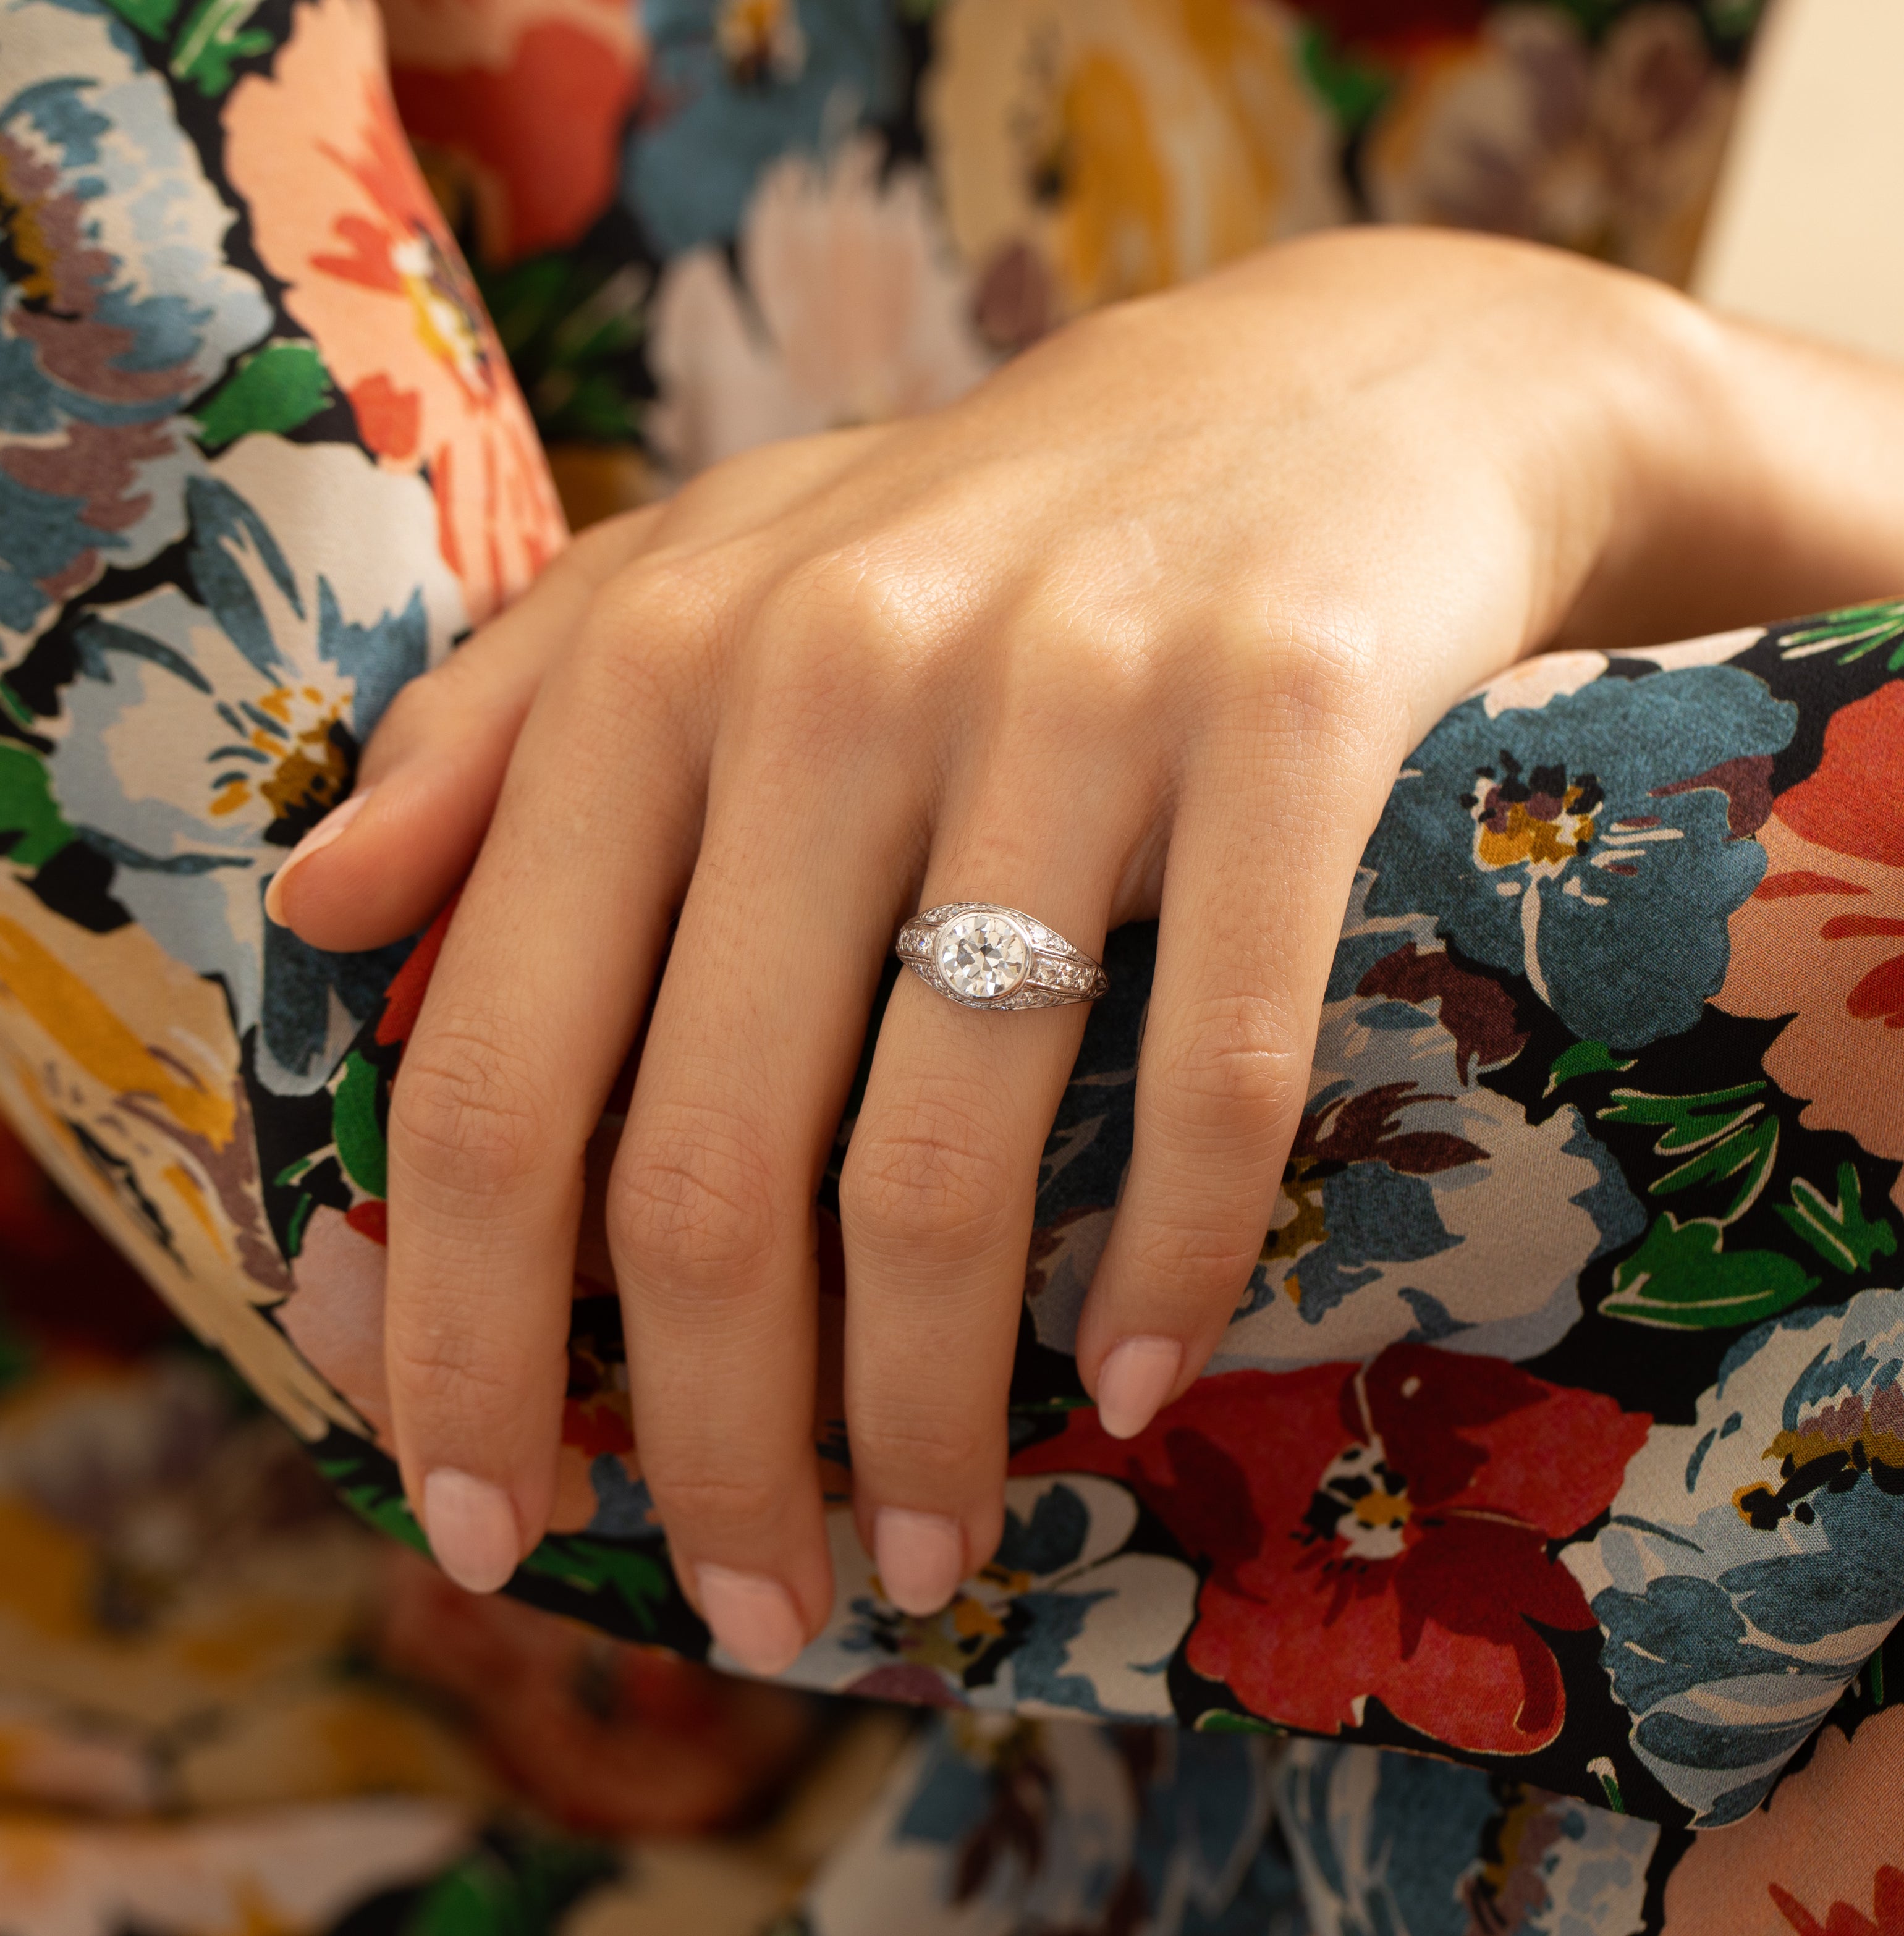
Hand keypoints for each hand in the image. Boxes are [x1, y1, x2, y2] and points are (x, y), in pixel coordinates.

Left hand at [271, 226, 1903, 1671]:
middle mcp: (839, 670)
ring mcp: (1072, 695)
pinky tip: (1131, 1386)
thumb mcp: (714, 581)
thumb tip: (318, 920)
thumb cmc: (991, 537)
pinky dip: (1165, 1264)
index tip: (481, 1523)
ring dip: (920, 1415)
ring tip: (924, 1545)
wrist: (1328, 401)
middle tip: (753, 1604)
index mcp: (662, 663)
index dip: (462, 1340)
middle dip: (706, 1448)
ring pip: (944, 1160)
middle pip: (703, 1167)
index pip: (493, 1074)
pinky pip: (1208, 1068)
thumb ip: (500, 731)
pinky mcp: (1288, 720)